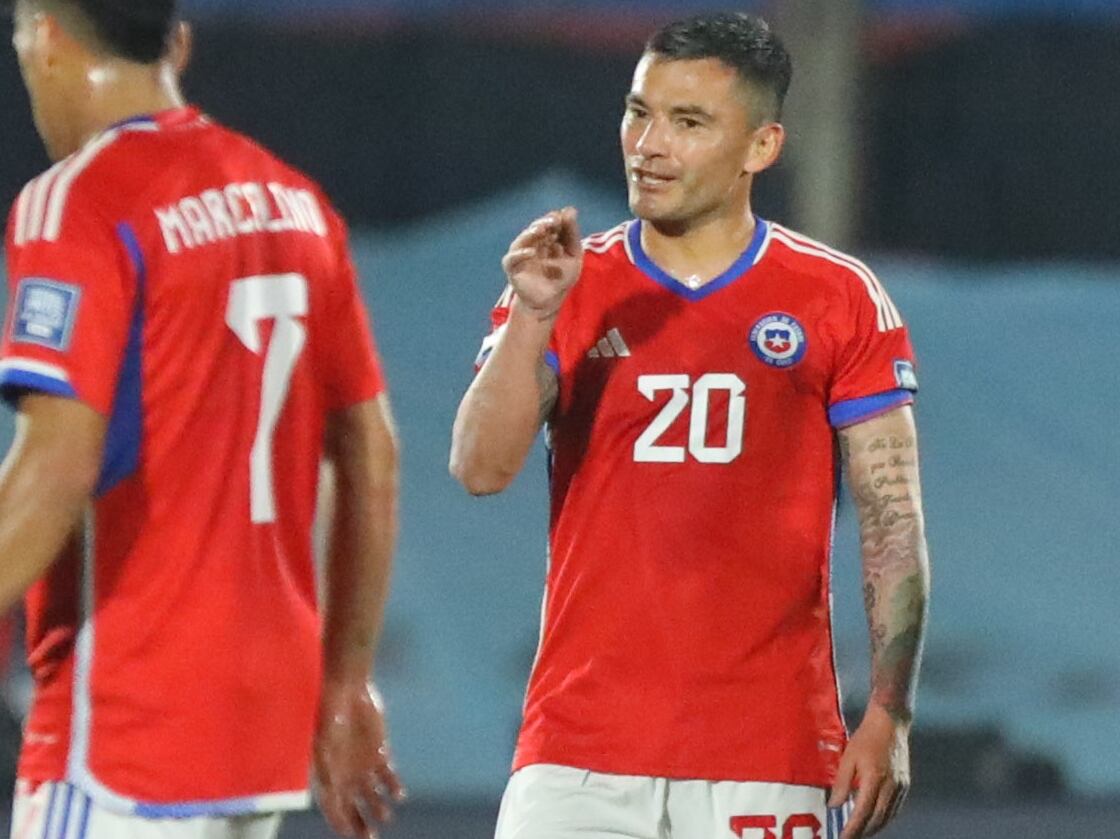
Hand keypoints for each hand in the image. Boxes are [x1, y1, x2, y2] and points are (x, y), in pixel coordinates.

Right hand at [314, 680, 405, 837]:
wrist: (347, 689)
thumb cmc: (328, 714)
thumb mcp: (321, 742)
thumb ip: (326, 768)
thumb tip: (328, 792)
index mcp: (328, 775)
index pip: (333, 807)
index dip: (339, 822)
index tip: (348, 834)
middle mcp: (345, 775)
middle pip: (353, 807)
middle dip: (360, 822)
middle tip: (370, 837)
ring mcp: (363, 764)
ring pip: (372, 795)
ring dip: (378, 806)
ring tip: (385, 816)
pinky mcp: (379, 752)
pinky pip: (388, 776)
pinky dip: (393, 786)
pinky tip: (398, 795)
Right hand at [501, 207, 582, 318]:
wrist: (551, 301)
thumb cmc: (562, 277)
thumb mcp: (573, 255)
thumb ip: (572, 234)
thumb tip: (570, 209)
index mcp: (546, 238)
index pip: (549, 222)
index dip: (556, 219)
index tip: (564, 217)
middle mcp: (532, 243)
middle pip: (535, 228)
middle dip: (545, 223)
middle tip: (554, 221)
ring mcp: (520, 254)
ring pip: (522, 239)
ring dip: (531, 233)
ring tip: (542, 230)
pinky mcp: (512, 268)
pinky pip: (512, 258)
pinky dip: (520, 254)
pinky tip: (532, 252)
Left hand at [829, 703, 910, 837]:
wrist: (890, 723)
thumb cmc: (866, 737)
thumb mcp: (848, 757)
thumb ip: (841, 783)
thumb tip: (835, 805)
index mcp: (874, 779)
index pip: (863, 812)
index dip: (853, 829)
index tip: (844, 838)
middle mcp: (891, 786)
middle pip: (878, 819)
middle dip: (864, 832)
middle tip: (851, 838)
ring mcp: (901, 786)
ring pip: (889, 816)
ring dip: (875, 827)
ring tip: (861, 833)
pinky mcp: (905, 784)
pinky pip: (895, 808)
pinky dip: (885, 818)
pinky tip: (876, 819)